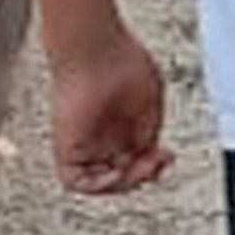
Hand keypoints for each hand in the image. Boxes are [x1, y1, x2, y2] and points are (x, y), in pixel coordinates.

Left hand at [51, 39, 173, 194]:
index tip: (168, 155)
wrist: (96, 48)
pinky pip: (74, 179)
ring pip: (99, 179)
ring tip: (141, 170)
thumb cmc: (122, 61)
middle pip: (120, 171)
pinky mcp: (66, 145)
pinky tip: (116, 175)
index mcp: (121, 122)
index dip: (152, 163)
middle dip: (142, 175)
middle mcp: (101, 134)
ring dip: (122, 184)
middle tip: (158, 165)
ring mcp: (84, 140)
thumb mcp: (151, 100)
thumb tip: (146, 152)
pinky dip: (96, 185)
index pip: (135, 157)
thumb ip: (149, 129)